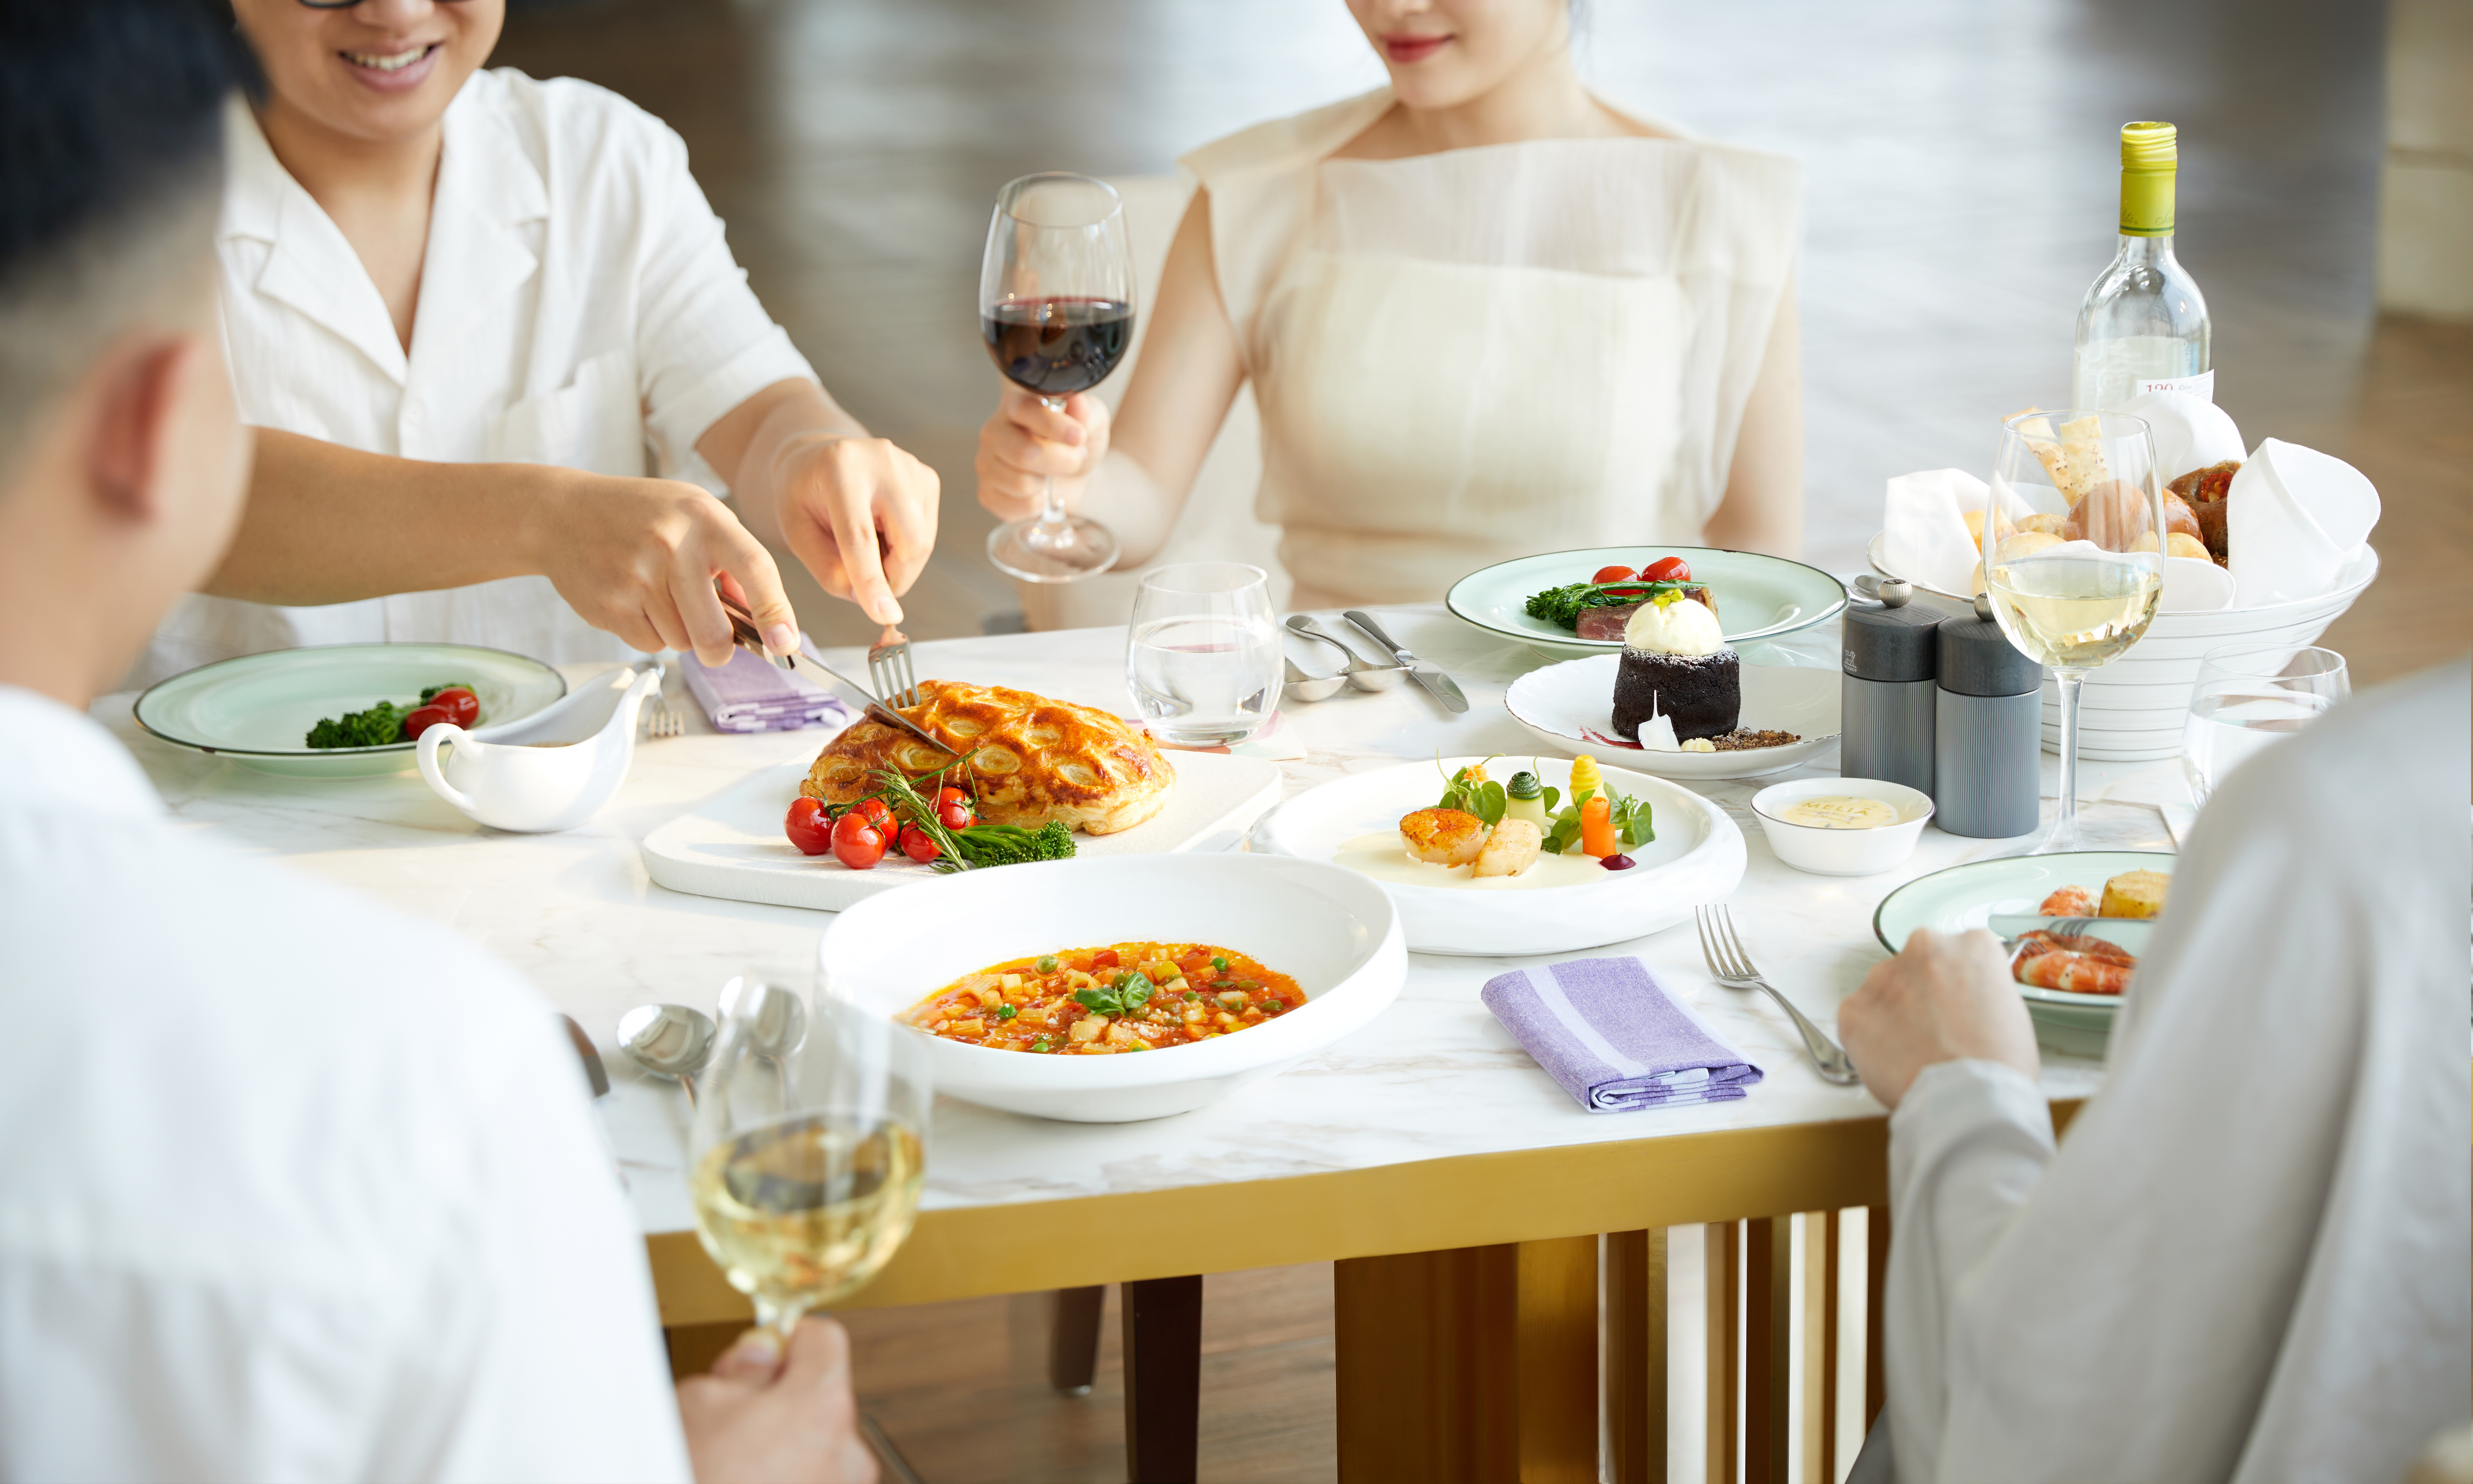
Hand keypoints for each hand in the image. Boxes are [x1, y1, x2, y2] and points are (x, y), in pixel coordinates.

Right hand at [534, 472, 796, 668]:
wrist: (562, 513)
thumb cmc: (641, 516)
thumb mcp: (695, 514)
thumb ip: (733, 559)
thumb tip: (764, 616)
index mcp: (704, 518)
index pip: (755, 568)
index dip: (775, 611)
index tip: (784, 643)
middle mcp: (672, 546)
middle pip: (714, 632)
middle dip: (720, 649)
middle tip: (716, 641)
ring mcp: (638, 577)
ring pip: (682, 643)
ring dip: (679, 633)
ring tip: (659, 596)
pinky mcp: (611, 604)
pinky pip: (650, 645)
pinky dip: (650, 634)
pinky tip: (635, 601)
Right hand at [677, 1319, 877, 1483]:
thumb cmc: (692, 1472)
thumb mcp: (697, 1405)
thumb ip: (741, 1370)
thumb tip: (762, 1354)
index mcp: (821, 1407)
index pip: (824, 1341)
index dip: (789, 1341)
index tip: (767, 1352)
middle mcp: (846, 1454)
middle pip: (821, 1401)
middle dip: (781, 1404)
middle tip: (731, 1422)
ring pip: (816, 1451)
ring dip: (783, 1451)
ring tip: (732, 1467)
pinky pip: (813, 1483)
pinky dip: (785, 1481)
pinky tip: (744, 1482)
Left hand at [769, 434, 937, 626]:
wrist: (817, 457)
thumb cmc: (802, 494)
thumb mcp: (797, 533)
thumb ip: (828, 570)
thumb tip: (866, 600)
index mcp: (840, 469)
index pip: (861, 536)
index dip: (873, 580)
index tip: (884, 616)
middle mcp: (883, 461)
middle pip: (910, 541)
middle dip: (893, 578)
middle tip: (867, 587)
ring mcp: (911, 467)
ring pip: (923, 543)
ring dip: (898, 565)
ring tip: (867, 550)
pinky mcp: (927, 478)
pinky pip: (927, 533)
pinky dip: (906, 549)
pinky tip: (882, 534)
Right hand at [974, 385, 1109, 523]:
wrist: (1075, 476)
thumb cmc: (1075, 444)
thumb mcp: (1090, 421)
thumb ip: (1086, 412)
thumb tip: (1077, 403)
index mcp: (1015, 406)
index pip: (1024, 410)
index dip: (1053, 425)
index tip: (1079, 437)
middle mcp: (994, 432)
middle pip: (1024, 452)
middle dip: (1061, 462)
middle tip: (1074, 459)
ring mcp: (986, 463)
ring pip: (1020, 483)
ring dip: (1048, 485)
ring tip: (1052, 476)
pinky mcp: (988, 493)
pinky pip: (1016, 506)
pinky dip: (1037, 505)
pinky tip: (1039, 493)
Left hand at [1837, 928, 2039, 1108]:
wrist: (1967, 1099)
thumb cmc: (1998, 1065)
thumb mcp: (2011, 1012)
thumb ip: (1979, 990)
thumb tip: (1960, 999)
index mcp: (1971, 945)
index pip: (1958, 954)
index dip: (1957, 986)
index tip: (1957, 1008)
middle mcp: (1924, 947)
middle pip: (1917, 966)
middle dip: (1921, 993)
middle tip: (1934, 1031)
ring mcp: (1883, 975)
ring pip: (1885, 990)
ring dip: (1894, 1014)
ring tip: (1914, 1051)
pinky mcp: (1853, 1007)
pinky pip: (1859, 1019)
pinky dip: (1869, 1038)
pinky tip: (1891, 1060)